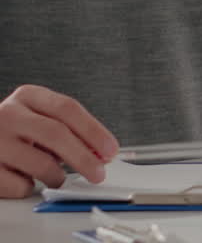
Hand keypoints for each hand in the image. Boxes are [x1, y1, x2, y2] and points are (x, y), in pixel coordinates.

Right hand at [0, 85, 118, 197]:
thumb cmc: (16, 133)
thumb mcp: (40, 120)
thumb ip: (69, 131)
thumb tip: (101, 155)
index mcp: (28, 96)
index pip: (67, 108)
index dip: (94, 131)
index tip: (110, 150)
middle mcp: (7, 114)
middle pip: (57, 134)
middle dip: (84, 157)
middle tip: (99, 174)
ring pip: (41, 164)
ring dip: (57, 177)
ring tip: (55, 177)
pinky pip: (20, 186)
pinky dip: (31, 188)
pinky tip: (24, 178)